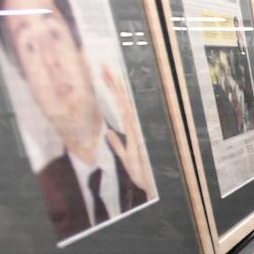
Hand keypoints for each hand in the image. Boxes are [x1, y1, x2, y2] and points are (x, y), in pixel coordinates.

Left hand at [101, 66, 155, 199]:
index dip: (113, 90)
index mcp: (131, 129)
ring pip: (125, 106)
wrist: (150, 187)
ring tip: (108, 74)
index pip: (120, 105)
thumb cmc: (141, 174)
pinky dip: (125, 108)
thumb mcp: (125, 157)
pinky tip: (119, 97)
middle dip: (113, 83)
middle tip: (103, 65)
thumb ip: (117, 144)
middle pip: (123, 100)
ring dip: (117, 90)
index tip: (104, 74)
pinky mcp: (138, 139)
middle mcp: (135, 127)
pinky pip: (130, 120)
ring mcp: (137, 132)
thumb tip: (109, 133)